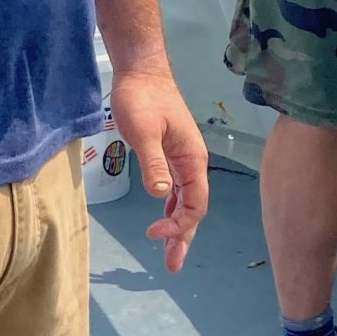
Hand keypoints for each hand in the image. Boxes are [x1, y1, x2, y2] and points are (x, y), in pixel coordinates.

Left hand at [108, 63, 209, 273]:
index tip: (153, 234)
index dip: (179, 224)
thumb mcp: (144, 131)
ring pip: (185, 200)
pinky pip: (176, 188)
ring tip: (169, 252)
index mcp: (192, 159)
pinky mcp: (170, 153)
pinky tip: (163, 219)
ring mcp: (182, 158)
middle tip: (172, 265)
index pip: (195, 203)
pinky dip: (172, 207)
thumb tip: (162, 196)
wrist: (141, 70)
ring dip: (178, 226)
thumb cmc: (142, 98)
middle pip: (194, 207)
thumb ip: (154, 163)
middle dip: (184, 236)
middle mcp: (192, 162)